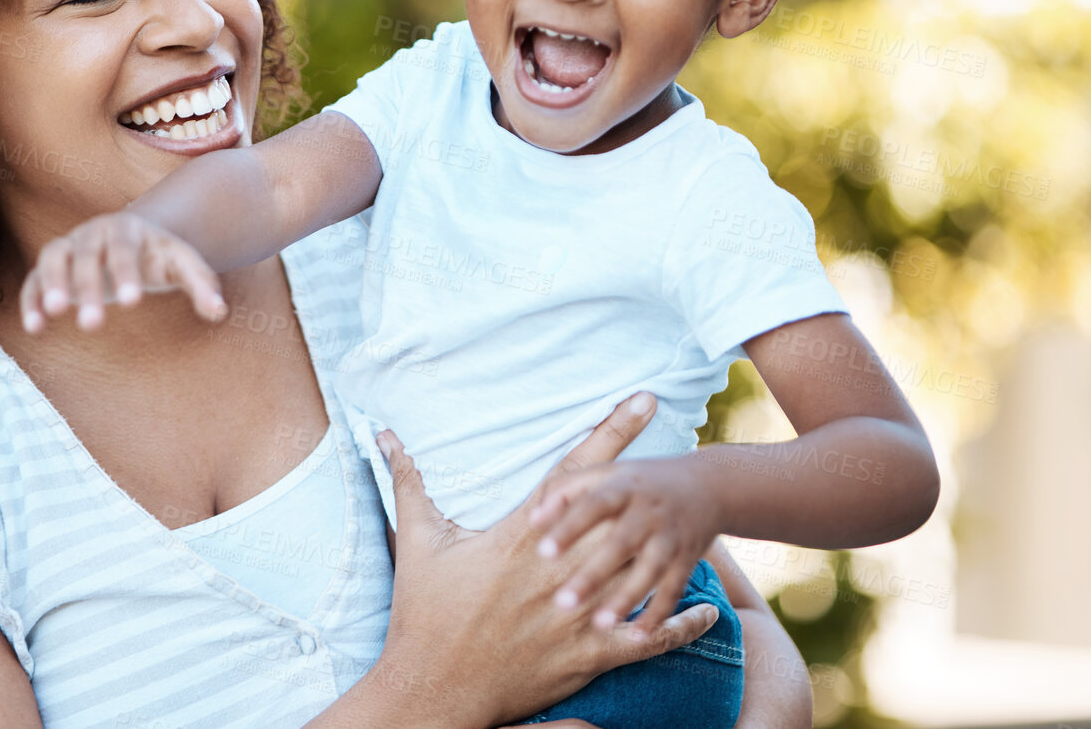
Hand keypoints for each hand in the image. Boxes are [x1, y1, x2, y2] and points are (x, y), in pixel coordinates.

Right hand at [17, 212, 225, 332]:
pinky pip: (34, 279)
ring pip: (52, 259)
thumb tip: (219, 312)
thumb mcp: (183, 263)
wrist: (133, 240)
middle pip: (86, 257)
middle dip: (88, 289)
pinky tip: (35, 329)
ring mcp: (68, 246)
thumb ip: (202, 284)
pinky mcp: (51, 266)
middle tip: (92, 324)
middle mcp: (92, 233)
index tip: (133, 302)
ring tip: (54, 316)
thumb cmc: (159, 257)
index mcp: (127, 228)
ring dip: (51, 285)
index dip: (126, 272)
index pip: (124, 248)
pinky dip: (31, 300)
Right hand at [360, 392, 721, 728]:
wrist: (432, 687)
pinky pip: (647, 639)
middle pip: (619, 518)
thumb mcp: (414, 541)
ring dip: (676, 552)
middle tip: (688, 455)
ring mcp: (577, 615)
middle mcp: (557, 571)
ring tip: (705, 530)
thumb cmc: (423, 612)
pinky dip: (681, 625)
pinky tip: (707, 611)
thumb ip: (407, 482)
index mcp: (522, 537)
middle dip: (654, 485)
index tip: (643, 402)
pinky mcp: (587, 656)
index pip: (576, 475)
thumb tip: (383, 434)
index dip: (612, 433)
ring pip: (640, 576)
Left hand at [528, 452, 722, 639]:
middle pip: (620, 544)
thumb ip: (566, 491)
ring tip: (599, 625)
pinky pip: (673, 590)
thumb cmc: (639, 483)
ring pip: (649, 571)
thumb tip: (531, 520)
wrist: (708, 485)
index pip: (592, 506)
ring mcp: (670, 537)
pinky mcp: (687, 560)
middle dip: (593, 574)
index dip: (568, 527)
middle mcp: (649, 512)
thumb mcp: (606, 474)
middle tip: (562, 602)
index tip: (542, 552)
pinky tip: (636, 636)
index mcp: (624, 487)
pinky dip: (658, 614)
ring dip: (626, 599)